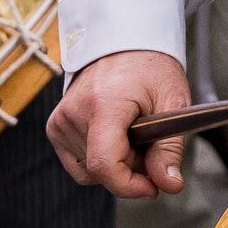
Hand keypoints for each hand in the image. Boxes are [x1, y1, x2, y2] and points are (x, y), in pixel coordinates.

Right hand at [46, 50, 191, 198]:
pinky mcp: (55, 126)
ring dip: (116, 164)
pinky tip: (115, 135)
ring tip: (132, 133)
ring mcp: (60, 121)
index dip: (130, 186)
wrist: (122, 41)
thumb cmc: (149, 67)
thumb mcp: (172, 102)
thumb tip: (169, 185)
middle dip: (131, 170)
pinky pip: (79, 164)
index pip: (105, 165)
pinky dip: (100, 159)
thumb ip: (169, 147)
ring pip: (90, 172)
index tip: (153, 186)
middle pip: (102, 171)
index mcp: (102, 105)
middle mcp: (73, 113)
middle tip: (150, 142)